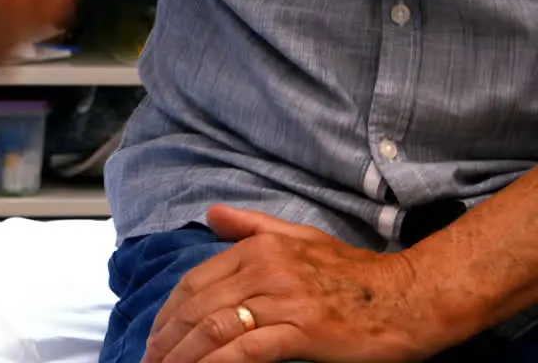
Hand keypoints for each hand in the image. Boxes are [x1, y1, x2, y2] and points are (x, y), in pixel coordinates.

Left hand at [143, 206, 437, 362]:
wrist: (412, 296)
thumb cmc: (356, 273)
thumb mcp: (300, 237)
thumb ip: (251, 226)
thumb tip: (211, 214)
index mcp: (259, 247)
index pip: (195, 281)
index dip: (169, 312)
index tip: (155, 336)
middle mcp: (266, 268)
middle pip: (198, 306)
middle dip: (166, 338)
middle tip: (148, 360)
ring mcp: (284, 299)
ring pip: (215, 327)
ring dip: (182, 354)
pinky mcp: (303, 330)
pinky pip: (246, 349)